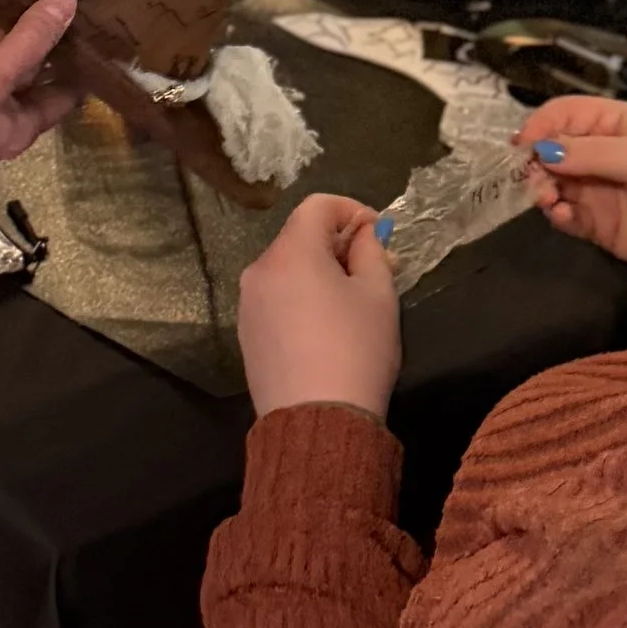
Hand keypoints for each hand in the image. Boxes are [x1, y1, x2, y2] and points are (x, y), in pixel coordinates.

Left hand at [238, 193, 401, 418]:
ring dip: (319, 273)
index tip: (379, 232)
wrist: (317, 422)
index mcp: (290, 253)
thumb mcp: (378, 295)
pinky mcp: (247, 335)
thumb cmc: (356, 350)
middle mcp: (259, 271)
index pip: (317, 206)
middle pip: (299, 238)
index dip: (352, 210)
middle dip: (337, 244)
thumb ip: (371, 252)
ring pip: (287, 270)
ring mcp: (247, 305)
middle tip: (375, 269)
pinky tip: (326, 329)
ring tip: (353, 303)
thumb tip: (362, 234)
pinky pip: (277, 300)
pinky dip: (301, 299)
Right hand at [514, 95, 626, 280]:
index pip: (562, 114)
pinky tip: (561, 216)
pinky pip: (565, 216)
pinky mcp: (599, 225)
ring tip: (549, 200)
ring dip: (542, 190)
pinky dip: (556, 215)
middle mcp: (600, 153)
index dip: (539, 126)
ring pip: (552, 183)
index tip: (522, 146)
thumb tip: (539, 151)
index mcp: (613, 123)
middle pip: (550, 150)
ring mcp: (598, 190)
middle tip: (537, 181)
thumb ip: (588, 153)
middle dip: (536, 162)